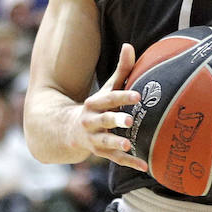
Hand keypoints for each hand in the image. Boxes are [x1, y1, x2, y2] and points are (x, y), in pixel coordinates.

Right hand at [75, 43, 147, 172]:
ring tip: (129, 146)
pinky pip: (115, 159)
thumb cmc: (97, 105)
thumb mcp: (106, 89)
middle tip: (129, 121)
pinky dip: (129, 162)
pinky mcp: (100, 152)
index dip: (123, 97)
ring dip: (117, 144)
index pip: (110, 98)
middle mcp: (91, 121)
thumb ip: (121, 70)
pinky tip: (144, 165)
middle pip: (104, 120)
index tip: (138, 96)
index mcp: (95, 103)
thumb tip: (129, 45)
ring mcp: (94, 138)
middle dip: (115, 121)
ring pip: (105, 142)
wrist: (67, 130)